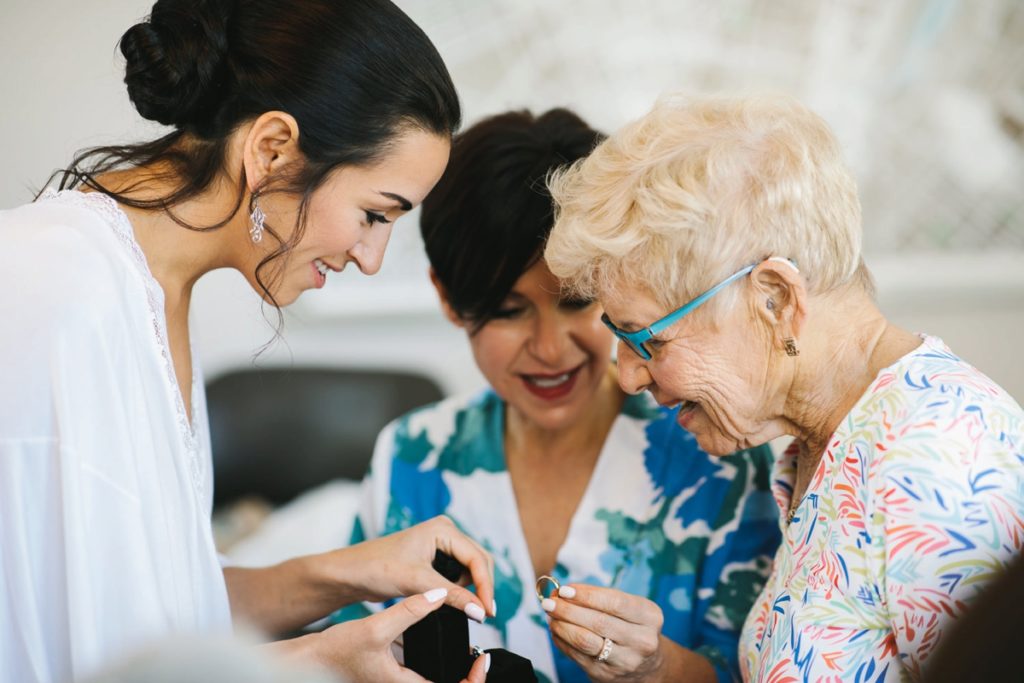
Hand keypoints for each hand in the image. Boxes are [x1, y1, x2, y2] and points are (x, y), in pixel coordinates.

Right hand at [310, 589, 490, 682]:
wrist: (310, 660)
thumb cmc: (335, 652)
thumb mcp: (375, 628)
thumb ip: (409, 611)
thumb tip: (440, 595)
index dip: (473, 679)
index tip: (479, 658)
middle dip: (467, 676)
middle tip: (478, 655)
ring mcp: (400, 682)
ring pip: (436, 680)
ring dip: (453, 669)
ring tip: (466, 649)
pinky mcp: (395, 674)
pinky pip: (423, 671)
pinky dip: (435, 660)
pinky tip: (437, 638)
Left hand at [344, 515, 494, 622]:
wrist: (351, 573)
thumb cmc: (376, 567)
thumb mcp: (417, 583)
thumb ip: (452, 596)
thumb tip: (480, 610)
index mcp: (443, 529)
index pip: (477, 558)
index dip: (486, 586)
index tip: (488, 611)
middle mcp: (445, 533)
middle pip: (479, 561)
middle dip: (483, 587)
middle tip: (484, 614)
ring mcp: (441, 545)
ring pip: (471, 568)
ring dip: (472, 588)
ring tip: (467, 608)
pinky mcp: (435, 558)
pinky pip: (459, 573)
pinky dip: (461, 589)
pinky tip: (456, 601)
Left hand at [542, 583, 664, 681]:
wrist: (646, 665)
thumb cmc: (631, 625)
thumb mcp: (628, 607)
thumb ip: (599, 597)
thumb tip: (563, 592)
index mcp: (650, 617)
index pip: (615, 603)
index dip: (587, 595)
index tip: (564, 589)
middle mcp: (642, 641)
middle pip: (598, 622)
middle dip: (569, 610)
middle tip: (550, 602)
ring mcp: (625, 661)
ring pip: (585, 641)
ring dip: (562, 626)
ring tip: (550, 615)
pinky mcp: (606, 675)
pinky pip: (577, 655)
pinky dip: (562, 640)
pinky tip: (555, 630)